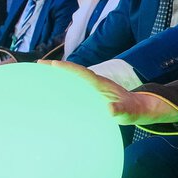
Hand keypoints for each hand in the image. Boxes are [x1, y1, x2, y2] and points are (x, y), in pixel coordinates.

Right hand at [36, 60, 177, 125]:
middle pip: (73, 71)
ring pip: (74, 78)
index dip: (67, 68)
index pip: (81, 73)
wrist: (139, 108)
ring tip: (40, 75)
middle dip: (57, 67)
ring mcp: (94, 87)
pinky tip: (54, 90)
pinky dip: (64, 84)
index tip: (51, 64)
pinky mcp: (93, 93)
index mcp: (101, 84)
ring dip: (59, 75)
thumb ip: (120, 110)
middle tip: (38, 65)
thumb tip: (110, 109)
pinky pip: (75, 86)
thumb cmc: (133, 111)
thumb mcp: (127, 112)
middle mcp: (96, 82)